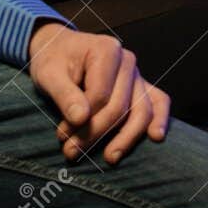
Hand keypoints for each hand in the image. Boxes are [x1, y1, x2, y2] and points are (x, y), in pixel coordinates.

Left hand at [27, 21, 169, 163]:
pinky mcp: (141, 86)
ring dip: (125, 138)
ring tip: (109, 158)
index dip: (81, 121)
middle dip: (96, 133)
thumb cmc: (53, 60)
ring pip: (141, 110)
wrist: (59, 48)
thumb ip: (64, 95)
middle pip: (119, 106)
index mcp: (106, 51)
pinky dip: (160, 119)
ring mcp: (137, 74)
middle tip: (71, 152)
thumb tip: (81, 118)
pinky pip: (158, 102)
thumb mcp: (48, 74)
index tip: (61, 137)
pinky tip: (155, 137)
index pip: (100, 95)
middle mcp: (127, 61)